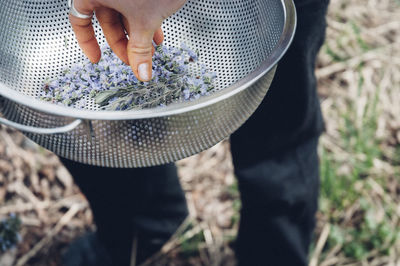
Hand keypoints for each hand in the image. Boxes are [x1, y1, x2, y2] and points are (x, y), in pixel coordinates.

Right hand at [69, 0, 186, 80]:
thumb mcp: (145, 21)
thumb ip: (140, 50)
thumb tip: (140, 71)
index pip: (78, 19)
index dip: (87, 42)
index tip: (97, 58)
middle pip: (106, 20)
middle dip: (123, 43)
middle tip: (134, 59)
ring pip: (123, 13)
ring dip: (137, 34)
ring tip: (151, 49)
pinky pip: (134, 5)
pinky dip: (144, 20)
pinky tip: (156, 33)